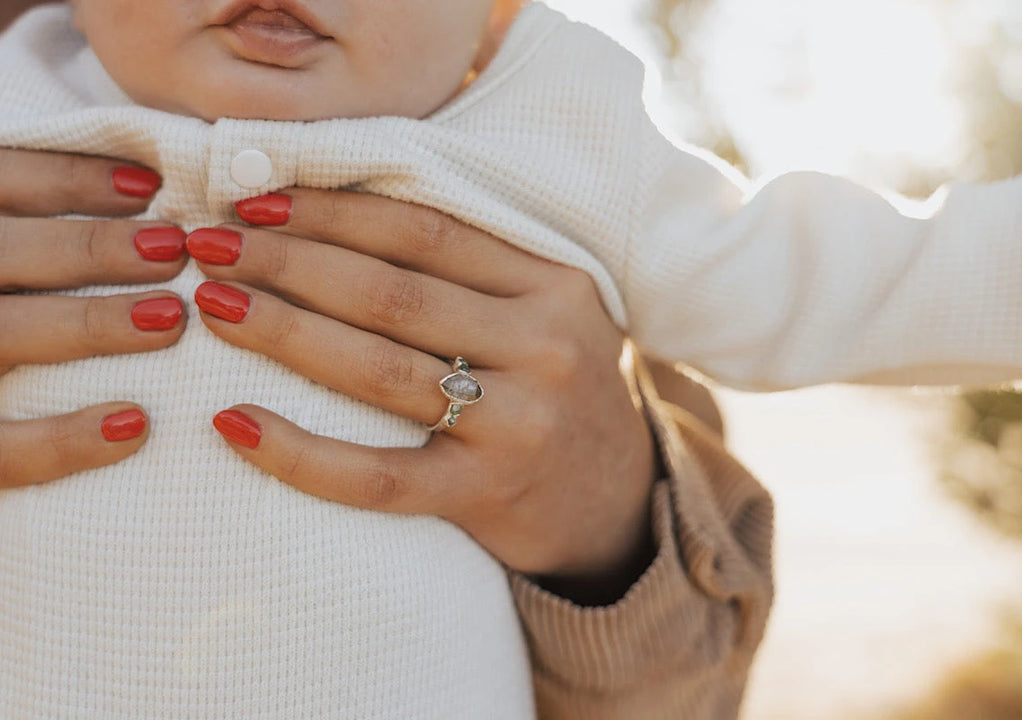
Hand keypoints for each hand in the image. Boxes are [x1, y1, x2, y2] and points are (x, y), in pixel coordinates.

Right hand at [0, 149, 187, 486]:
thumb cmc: (10, 300)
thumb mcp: (11, 257)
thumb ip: (41, 231)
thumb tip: (143, 190)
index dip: (68, 180)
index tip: (147, 187)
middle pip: (3, 254)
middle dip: (92, 249)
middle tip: (172, 248)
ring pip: (6, 335)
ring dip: (91, 324)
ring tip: (168, 317)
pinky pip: (5, 449)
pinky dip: (65, 439)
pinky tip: (133, 423)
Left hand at [190, 190, 656, 598]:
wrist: (615, 501)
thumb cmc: (557, 390)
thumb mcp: (544, 311)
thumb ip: (473, 268)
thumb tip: (335, 214)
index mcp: (554, 285)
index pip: (425, 231)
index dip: (333, 210)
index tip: (255, 199)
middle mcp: (543, 346)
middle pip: (391, 293)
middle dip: (288, 261)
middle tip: (209, 245)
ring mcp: (517, 425)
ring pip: (378, 369)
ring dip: (282, 332)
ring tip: (212, 306)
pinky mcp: (485, 495)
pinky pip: (378, 475)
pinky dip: (300, 452)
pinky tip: (234, 423)